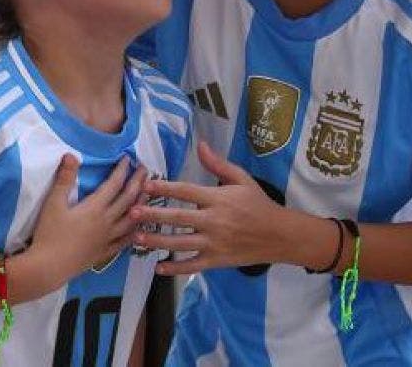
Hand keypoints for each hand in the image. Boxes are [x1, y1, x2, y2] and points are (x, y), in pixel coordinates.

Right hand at [29, 155, 146, 287]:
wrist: (48, 267)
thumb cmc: (49, 234)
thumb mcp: (53, 203)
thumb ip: (64, 179)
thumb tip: (71, 155)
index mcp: (95, 208)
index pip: (114, 184)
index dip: (122, 170)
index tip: (128, 158)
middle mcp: (106, 222)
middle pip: (127, 199)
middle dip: (138, 182)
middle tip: (145, 169)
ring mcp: (108, 238)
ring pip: (131, 219)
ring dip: (141, 204)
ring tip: (147, 193)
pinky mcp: (104, 253)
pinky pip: (125, 241)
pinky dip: (134, 232)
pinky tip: (139, 228)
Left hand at [130, 140, 289, 275]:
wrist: (279, 235)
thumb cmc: (258, 204)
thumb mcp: (242, 179)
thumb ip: (218, 164)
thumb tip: (200, 144)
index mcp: (217, 199)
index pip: (186, 192)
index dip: (164, 188)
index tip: (145, 185)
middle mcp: (213, 221)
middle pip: (178, 217)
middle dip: (153, 215)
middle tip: (132, 213)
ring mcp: (214, 243)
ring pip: (180, 243)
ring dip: (157, 241)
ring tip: (136, 238)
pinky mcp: (216, 260)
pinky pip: (192, 266)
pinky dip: (175, 268)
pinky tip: (158, 267)